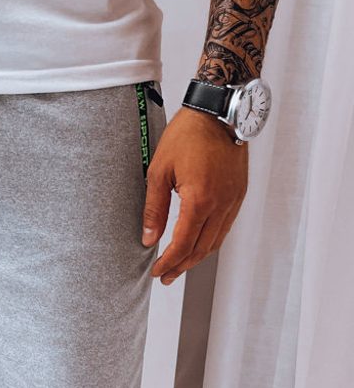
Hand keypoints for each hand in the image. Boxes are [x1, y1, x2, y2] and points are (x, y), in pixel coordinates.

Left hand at [142, 106, 248, 284]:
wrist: (218, 110)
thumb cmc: (187, 135)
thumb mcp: (159, 171)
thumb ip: (154, 209)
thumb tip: (148, 239)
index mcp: (200, 200)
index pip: (183, 245)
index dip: (168, 263)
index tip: (157, 272)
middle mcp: (221, 204)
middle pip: (201, 249)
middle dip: (181, 266)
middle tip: (166, 276)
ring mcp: (234, 199)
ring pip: (216, 241)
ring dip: (196, 257)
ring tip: (179, 265)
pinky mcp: (240, 193)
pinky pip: (225, 227)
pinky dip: (210, 241)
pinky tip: (197, 243)